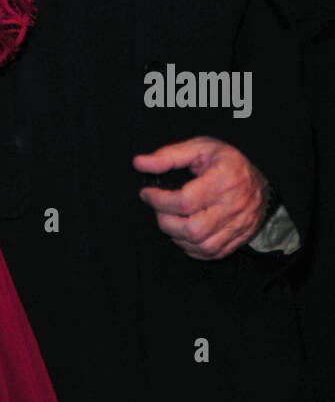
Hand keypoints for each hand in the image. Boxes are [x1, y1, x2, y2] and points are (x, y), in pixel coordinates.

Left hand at [133, 137, 267, 260]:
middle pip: (192, 229)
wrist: (263, 177)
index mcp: (222, 180)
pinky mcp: (240, 238)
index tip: (147, 194)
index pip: (184, 201)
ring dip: (178, 237)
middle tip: (159, 209)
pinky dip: (193, 248)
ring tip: (170, 220)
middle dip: (166, 222)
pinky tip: (184, 234)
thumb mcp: (199, 148)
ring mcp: (238, 226)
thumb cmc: (227, 161)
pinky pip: (213, 253)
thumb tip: (139, 163)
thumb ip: (168, 156)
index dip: (159, 200)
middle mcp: (232, 206)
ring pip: (202, 245)